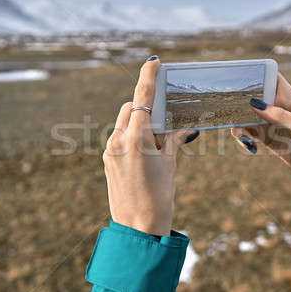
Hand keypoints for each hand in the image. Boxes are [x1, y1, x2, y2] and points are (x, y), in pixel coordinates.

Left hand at [103, 57, 197, 235]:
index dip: (147, 78)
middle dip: (145, 106)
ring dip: (138, 122)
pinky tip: (145, 152)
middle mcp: (118, 140)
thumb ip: (172, 140)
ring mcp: (110, 150)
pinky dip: (131, 135)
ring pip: (123, 122)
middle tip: (163, 117)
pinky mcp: (107, 160)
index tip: (153, 62)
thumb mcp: (170, 165)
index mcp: (136, 139)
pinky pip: (119, 137)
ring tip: (156, 141)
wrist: (138, 228)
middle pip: (130, 108)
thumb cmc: (159, 198)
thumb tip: (183, 128)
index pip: (142, 99)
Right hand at [231, 73, 290, 177]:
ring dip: (238, 123)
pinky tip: (250, 147)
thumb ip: (281, 115)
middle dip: (238, 99)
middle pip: (251, 94)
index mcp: (289, 97)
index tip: (240, 77)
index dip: (256, 72)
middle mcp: (276, 106)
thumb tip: (256, 105)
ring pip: (245, 115)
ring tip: (244, 138)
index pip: (270, 76)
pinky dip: (243, 138)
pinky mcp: (264, 137)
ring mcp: (269, 121)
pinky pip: (247, 133)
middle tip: (231, 111)